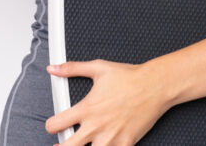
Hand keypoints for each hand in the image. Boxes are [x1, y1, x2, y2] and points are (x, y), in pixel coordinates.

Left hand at [45, 59, 171, 145]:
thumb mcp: (98, 68)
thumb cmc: (128, 76)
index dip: (50, 126)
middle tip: (60, 145)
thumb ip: (72, 68)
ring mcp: (111, 137)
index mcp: (87, 108)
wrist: (155, 85)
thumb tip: (53, 67)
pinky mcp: (126, 143)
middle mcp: (96, 126)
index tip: (53, 126)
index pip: (56, 125)